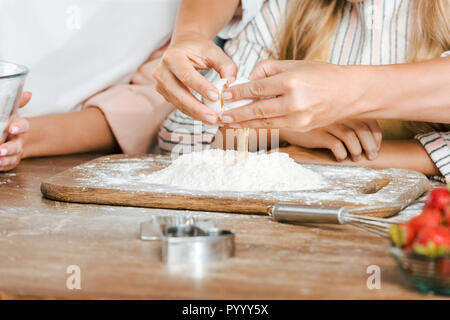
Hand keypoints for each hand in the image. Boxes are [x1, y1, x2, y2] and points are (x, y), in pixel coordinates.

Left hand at [0, 92, 30, 171]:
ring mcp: (15, 151)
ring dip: (6, 159)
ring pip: (13, 157)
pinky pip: (8, 165)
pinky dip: (3, 165)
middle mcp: (18, 140)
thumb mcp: (11, 112)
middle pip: (17, 145)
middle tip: (1, 150)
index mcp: (19, 126)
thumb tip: (28, 93)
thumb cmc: (9, 124)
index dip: (19, 127)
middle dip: (9, 148)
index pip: (23, 126)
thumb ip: (18, 102)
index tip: (12, 128)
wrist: (12, 136)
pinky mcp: (10, 160)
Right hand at [153, 32, 237, 123]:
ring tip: (213, 120)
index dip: (201, 87)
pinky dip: (193, 113)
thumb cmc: (199, 49)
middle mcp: (162, 71)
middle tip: (214, 118)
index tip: (216, 97)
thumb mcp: (214, 52)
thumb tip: (231, 84)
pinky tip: (206, 117)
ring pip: (179, 104)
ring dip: (197, 114)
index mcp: (173, 57)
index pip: (187, 75)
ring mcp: (161, 85)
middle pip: (179, 94)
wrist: (184, 47)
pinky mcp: (165, 94)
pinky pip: (180, 106)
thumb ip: (226, 66)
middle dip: (198, 108)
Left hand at [220, 60, 368, 130]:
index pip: (257, 88)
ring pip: (265, 122)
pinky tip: (248, 125)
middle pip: (257, 110)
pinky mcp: (302, 127)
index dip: (238, 93)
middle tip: (221, 116)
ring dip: (244, 123)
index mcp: (291, 82)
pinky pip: (276, 127)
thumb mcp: (295, 64)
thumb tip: (249, 79)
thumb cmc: (322, 75)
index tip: (225, 95)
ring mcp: (298, 117)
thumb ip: (270, 69)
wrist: (349, 93)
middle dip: (236, 114)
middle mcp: (294, 102)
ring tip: (229, 124)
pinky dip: (260, 126)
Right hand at [280, 120, 381, 160]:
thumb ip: (348, 118)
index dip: (376, 136)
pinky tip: (339, 157)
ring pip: (352, 139)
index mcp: (346, 107)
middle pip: (363, 131)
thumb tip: (367, 135)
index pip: (370, 121)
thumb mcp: (333, 114)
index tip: (376, 146)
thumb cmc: (315, 118)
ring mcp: (330, 123)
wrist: (289, 119)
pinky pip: (337, 146)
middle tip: (371, 156)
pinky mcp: (319, 134)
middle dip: (371, 146)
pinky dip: (341, 154)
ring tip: (355, 158)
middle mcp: (340, 113)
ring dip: (357, 152)